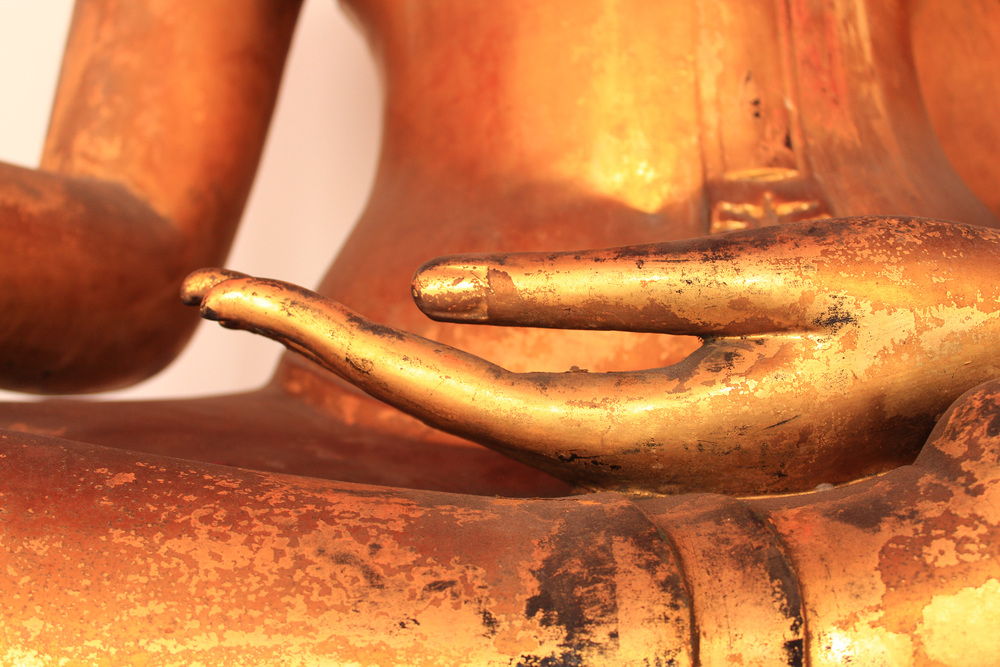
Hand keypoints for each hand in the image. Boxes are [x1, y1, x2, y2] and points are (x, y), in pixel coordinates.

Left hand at [183, 217, 999, 494]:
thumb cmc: (927, 324)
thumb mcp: (772, 284)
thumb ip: (600, 296)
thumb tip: (443, 291)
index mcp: (634, 432)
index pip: (431, 387)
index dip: (318, 335)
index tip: (217, 289)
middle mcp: (616, 470)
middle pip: (423, 405)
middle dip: (312, 344)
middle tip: (212, 288)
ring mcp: (633, 467)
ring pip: (463, 414)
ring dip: (364, 357)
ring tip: (274, 304)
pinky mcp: (657, 443)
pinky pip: (521, 406)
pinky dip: (440, 367)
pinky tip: (393, 335)